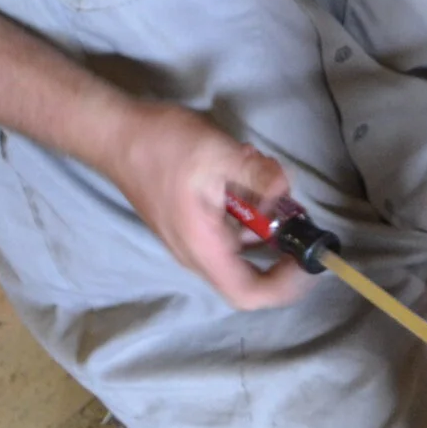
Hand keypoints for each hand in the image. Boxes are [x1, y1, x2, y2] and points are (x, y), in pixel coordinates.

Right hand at [102, 101, 315, 310]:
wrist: (116, 134)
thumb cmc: (162, 146)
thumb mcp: (218, 153)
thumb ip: (257, 176)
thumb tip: (288, 192)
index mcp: (204, 248)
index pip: (249, 293)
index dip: (285, 286)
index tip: (310, 259)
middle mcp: (198, 253)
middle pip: (251, 270)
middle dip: (282, 241)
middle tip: (295, 207)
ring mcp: (194, 238)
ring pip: (243, 242)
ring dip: (265, 215)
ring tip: (266, 174)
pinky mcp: (193, 222)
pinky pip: (230, 226)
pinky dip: (248, 204)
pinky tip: (246, 168)